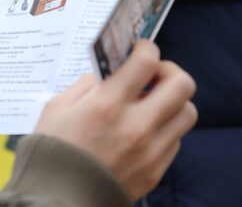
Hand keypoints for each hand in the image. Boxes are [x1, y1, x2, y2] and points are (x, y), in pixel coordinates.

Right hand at [33, 41, 196, 197]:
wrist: (57, 199)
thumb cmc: (53, 151)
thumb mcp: (58, 107)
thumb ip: (87, 84)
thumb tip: (110, 71)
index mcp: (107, 105)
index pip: (147, 61)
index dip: (146, 49)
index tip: (140, 50)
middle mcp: (135, 126)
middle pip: (182, 84)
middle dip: (170, 72)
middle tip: (154, 75)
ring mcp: (150, 151)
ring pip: (188, 113)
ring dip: (173, 102)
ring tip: (153, 104)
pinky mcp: (155, 170)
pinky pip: (176, 140)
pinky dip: (164, 129)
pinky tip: (145, 130)